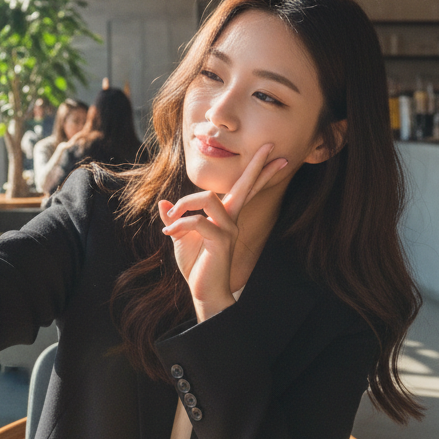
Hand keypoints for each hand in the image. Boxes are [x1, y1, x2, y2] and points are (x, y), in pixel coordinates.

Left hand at [159, 144, 287, 321]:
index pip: (244, 189)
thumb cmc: (196, 264)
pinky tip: (169, 232)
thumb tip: (163, 203)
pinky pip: (198, 222)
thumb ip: (176, 218)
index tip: (275, 155)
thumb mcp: (180, 236)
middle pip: (245, 186)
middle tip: (270, 146)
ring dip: (184, 204)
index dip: (258, 172)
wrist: (203, 291)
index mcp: (225, 215)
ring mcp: (229, 229)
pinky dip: (180, 224)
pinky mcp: (221, 241)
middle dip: (256, 166)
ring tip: (171, 218)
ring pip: (208, 198)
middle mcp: (231, 219)